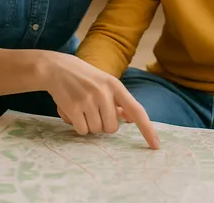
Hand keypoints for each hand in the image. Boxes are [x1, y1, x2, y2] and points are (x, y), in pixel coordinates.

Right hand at [41, 52, 159, 149]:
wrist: (57, 68)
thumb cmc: (85, 78)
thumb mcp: (105, 83)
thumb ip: (118, 101)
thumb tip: (131, 118)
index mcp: (116, 86)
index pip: (137, 111)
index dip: (147, 129)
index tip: (156, 146)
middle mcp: (104, 92)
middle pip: (112, 128)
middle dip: (103, 124)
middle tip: (94, 111)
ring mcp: (88, 100)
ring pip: (96, 130)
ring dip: (89, 125)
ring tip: (82, 108)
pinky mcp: (73, 107)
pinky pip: (82, 130)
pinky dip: (78, 126)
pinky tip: (73, 111)